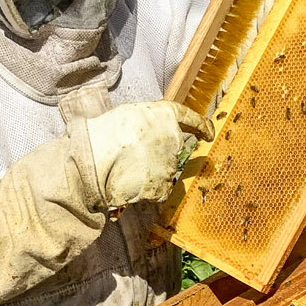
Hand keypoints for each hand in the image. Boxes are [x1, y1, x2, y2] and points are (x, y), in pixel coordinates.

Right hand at [86, 100, 213, 206]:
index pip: (191, 119)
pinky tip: (128, 184)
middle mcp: (174, 138)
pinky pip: (156, 190)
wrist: (96, 158)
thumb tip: (148, 135)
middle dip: (155, 156)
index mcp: (165, 115)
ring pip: (162, 172)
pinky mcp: (163, 186)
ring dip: (147, 173)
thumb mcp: (129, 115)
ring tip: (123, 169)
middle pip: (171, 151)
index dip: (202, 127)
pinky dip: (144, 190)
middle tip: (130, 156)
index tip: (209, 133)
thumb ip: (147, 123)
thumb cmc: (105, 134)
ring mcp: (170, 164)